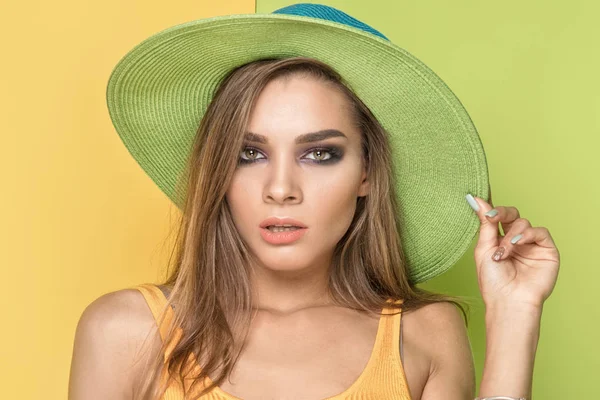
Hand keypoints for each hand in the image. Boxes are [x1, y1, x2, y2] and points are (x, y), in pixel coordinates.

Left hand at [466, 193, 559, 309]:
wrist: (508, 300)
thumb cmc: (493, 280)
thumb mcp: (484, 248)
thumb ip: (485, 224)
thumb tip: (476, 199)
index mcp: (500, 240)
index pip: (499, 217)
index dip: (492, 210)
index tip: (480, 205)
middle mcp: (517, 240)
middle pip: (512, 215)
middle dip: (501, 213)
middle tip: (491, 218)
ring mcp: (532, 245)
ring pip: (523, 223)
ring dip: (510, 236)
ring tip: (503, 253)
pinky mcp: (547, 250)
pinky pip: (540, 232)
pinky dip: (526, 235)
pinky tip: (516, 244)